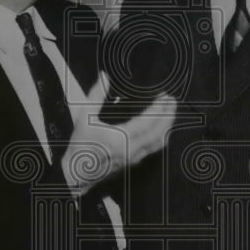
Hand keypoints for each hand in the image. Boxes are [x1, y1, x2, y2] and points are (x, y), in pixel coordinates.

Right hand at [61, 72, 176, 195]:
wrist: (77, 173)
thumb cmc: (80, 145)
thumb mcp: (84, 117)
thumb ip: (96, 95)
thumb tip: (104, 76)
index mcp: (120, 138)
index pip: (147, 122)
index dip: (159, 108)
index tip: (164, 96)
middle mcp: (131, 150)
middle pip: (158, 132)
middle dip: (168, 115)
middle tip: (172, 101)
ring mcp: (134, 158)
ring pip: (159, 143)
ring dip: (167, 126)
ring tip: (171, 112)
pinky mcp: (133, 162)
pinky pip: (153, 149)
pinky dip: (161, 137)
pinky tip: (162, 128)